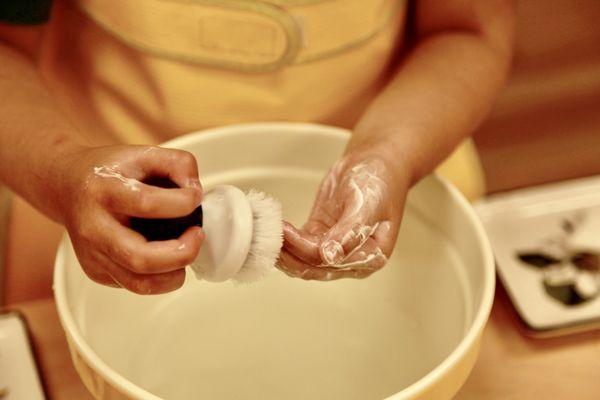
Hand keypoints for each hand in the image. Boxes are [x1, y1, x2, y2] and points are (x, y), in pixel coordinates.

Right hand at [56, 145, 203, 293]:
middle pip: (140, 258)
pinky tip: (167, 256)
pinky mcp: (97, 272)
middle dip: (182, 253)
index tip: (195, 197)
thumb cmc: (108, 171)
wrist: (67, 186)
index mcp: (104, 191)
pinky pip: (136, 285)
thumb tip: (196, 192)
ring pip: (140, 283)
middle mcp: (94, 228)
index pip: (146, 203)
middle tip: (197, 235)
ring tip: (186, 249)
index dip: (182, 203)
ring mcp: (93, 255)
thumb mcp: (143, 152)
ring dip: (175, 273)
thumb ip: (178, 163)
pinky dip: (161, 277)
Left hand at [279, 150, 408, 279]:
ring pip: (304, 259)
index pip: (333, 263)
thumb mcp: (367, 205)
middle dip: (291, 256)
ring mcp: (335, 248)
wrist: (375, 161)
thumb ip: (349, 233)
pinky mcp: (321, 235)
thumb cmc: (380, 181)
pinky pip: (301, 245)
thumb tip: (331, 257)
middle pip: (316, 267)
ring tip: (267, 235)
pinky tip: (275, 229)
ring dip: (286, 250)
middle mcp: (353, 258)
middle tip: (269, 240)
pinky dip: (287, 240)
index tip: (288, 235)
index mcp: (372, 256)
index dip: (307, 252)